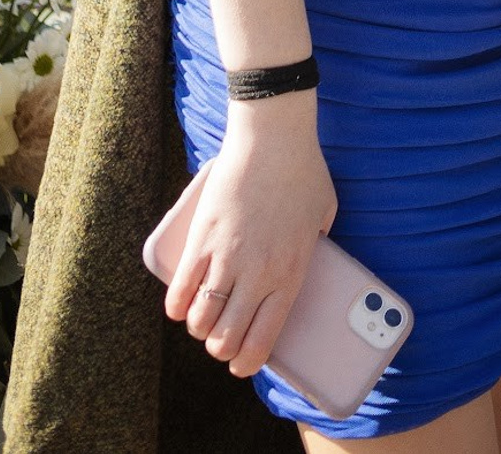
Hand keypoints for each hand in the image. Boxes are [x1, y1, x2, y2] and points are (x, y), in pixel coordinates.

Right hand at [163, 99, 336, 378]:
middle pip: (227, 339)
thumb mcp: (324, 213)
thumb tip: (309, 255)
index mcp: (290, 275)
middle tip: (220, 341)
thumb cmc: (304, 170)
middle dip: (221, 349)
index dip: (247, 362)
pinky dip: (176, 305)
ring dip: (198, 328)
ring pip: (201, 321)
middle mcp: (257, 275)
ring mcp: (226, 259)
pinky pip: (180, 289)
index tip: (241, 365)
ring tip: (201, 321)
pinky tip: (179, 305)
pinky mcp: (201, 240)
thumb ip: (318, 242)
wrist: (273, 135)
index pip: (263, 341)